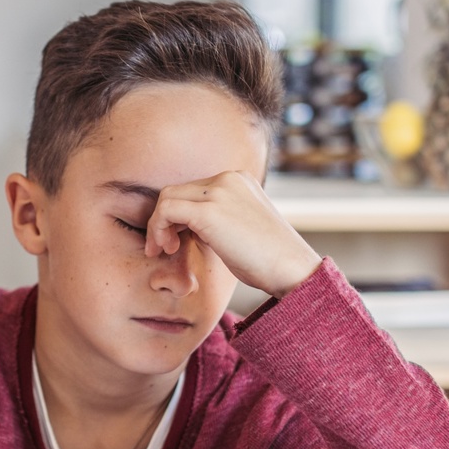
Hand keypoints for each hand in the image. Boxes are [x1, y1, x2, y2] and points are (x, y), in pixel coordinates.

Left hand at [144, 171, 322, 298]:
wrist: (291, 269)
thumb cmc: (267, 259)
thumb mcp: (240, 228)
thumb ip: (217, 219)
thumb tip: (187, 226)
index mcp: (238, 180)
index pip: (193, 189)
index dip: (178, 215)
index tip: (175, 240)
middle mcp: (228, 178)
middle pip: (177, 190)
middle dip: (163, 218)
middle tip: (164, 247)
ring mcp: (219, 192)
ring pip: (167, 197)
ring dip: (158, 224)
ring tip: (163, 250)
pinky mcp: (208, 212)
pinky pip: (167, 210)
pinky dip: (158, 228)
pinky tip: (166, 248)